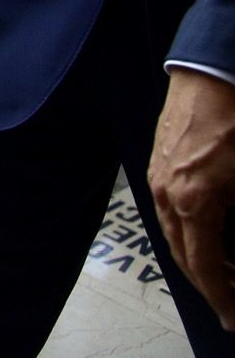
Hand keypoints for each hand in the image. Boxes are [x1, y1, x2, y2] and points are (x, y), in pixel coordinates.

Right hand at [152, 69, 234, 329]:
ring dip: (198, 257)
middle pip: (183, 254)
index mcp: (193, 201)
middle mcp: (168, 192)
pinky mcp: (160, 160)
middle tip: (231, 302)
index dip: (221, 297)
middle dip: (208, 283)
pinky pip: (170, 209)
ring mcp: (159, 175)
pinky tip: (209, 232)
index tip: (233, 316)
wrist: (212, 71)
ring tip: (225, 271)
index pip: (204, 266)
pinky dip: (189, 231)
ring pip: (174, 232)